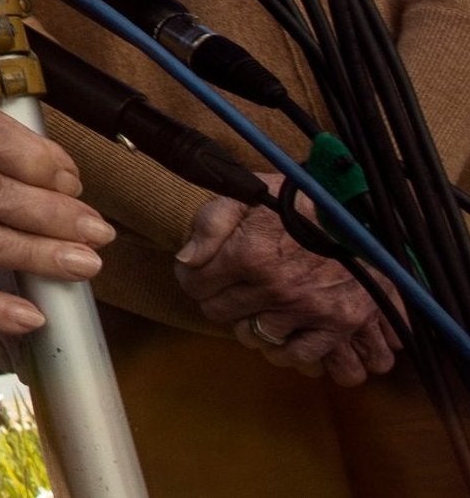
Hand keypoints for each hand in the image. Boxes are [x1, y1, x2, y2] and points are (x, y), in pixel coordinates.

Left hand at [175, 175, 398, 385]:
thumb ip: (211, 223)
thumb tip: (186, 261)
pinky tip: (286, 336)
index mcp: (249, 255)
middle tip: (231, 289)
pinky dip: (291, 353)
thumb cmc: (303, 200)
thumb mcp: (249, 193)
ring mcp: (309, 311)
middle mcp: (276, 289)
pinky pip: (303, 358)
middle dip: (219, 301)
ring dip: (252, 327)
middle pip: (222, 313)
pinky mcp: (340, 325)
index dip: (193, 277)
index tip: (201, 273)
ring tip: (257, 312)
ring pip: (258, 339)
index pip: (195, 284)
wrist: (366, 213)